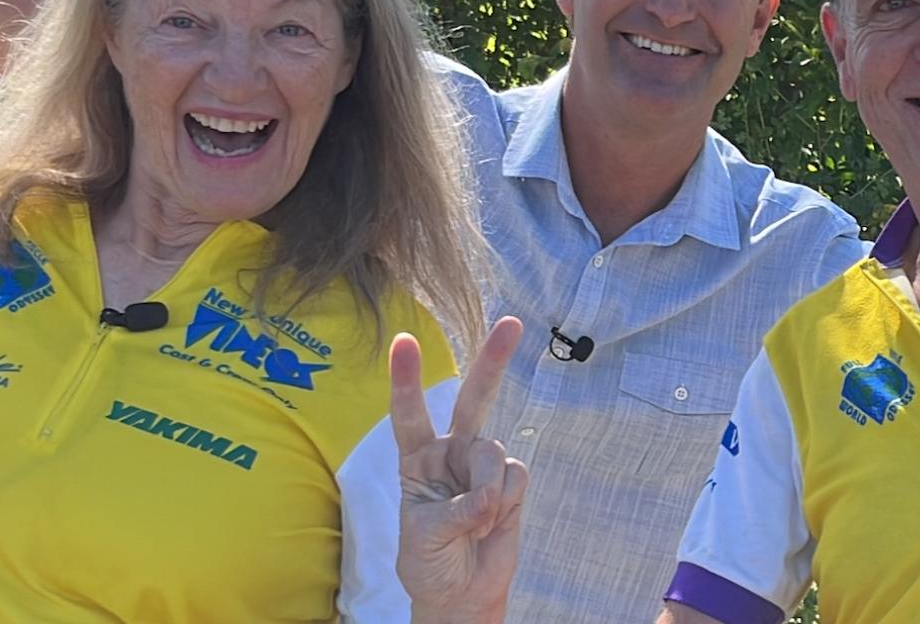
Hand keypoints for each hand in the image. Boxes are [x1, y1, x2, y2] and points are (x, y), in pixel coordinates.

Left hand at [390, 317, 527, 623]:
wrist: (461, 595)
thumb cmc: (429, 563)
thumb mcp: (424, 537)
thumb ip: (456, 511)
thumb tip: (490, 496)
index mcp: (416, 460)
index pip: (409, 414)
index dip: (406, 379)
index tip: (404, 341)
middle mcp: (451, 453)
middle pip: (473, 399)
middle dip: (492, 361)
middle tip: (513, 324)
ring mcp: (482, 466)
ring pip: (493, 453)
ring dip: (487, 493)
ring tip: (475, 525)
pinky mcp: (510, 483)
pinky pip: (514, 478)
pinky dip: (504, 504)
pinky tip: (492, 524)